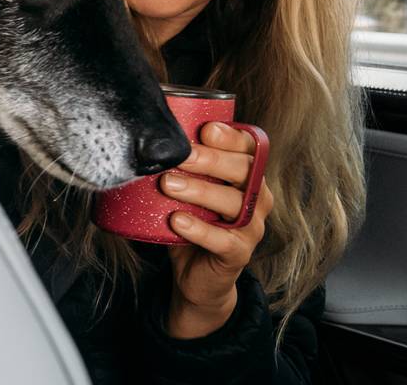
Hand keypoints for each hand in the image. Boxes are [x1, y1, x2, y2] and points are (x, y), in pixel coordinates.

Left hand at [158, 121, 272, 338]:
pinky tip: (177, 220)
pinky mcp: (239, 254)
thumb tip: (148, 140)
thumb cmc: (192, 222)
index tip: (206, 130)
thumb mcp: (188, 191)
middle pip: (245, 171)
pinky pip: (224, 240)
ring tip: (168, 184)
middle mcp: (257, 199)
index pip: (250, 149)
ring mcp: (252, 228)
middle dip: (211, 160)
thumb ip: (181, 167)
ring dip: (200, 191)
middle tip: (180, 155)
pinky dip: (199, 229)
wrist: (196, 275)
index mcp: (249, 177)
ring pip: (234, 204)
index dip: (232, 138)